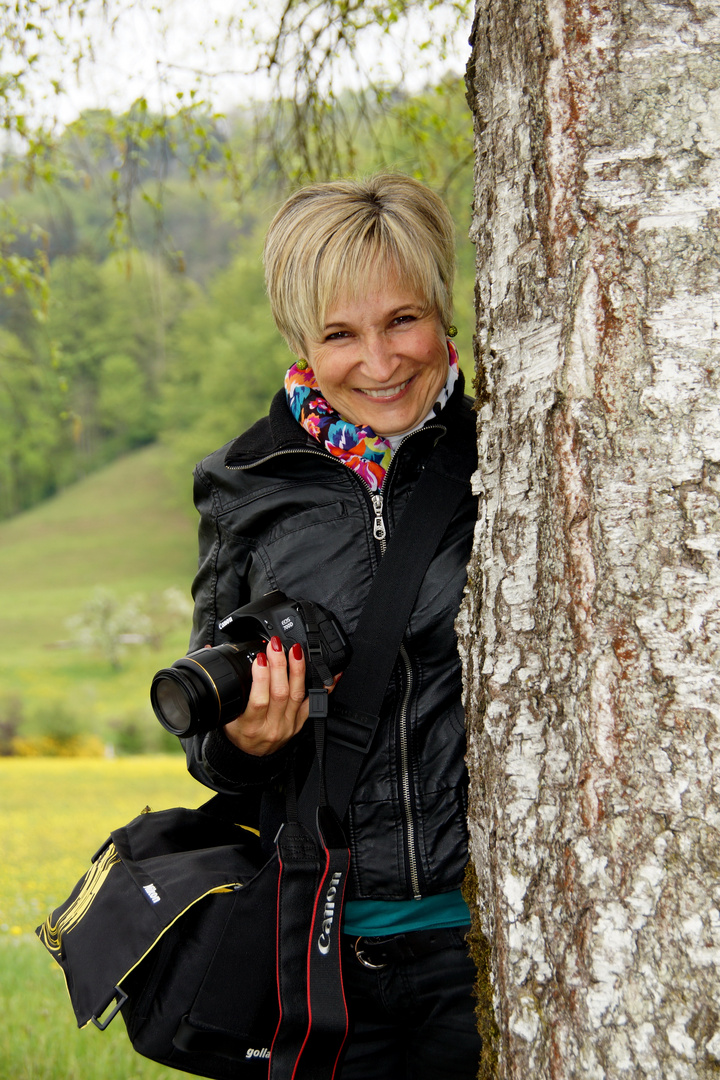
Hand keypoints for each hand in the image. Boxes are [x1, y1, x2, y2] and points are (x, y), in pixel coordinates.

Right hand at [222, 638, 338, 756]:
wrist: (249, 758)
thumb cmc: (236, 732)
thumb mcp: (222, 714)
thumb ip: (219, 684)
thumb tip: (208, 651)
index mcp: (249, 726)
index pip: (258, 701)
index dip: (261, 678)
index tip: (260, 657)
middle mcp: (271, 727)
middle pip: (280, 693)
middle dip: (279, 665)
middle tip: (276, 645)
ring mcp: (288, 725)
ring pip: (297, 695)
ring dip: (297, 670)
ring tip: (295, 650)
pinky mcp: (300, 724)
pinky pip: (314, 704)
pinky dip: (322, 688)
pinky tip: (330, 675)